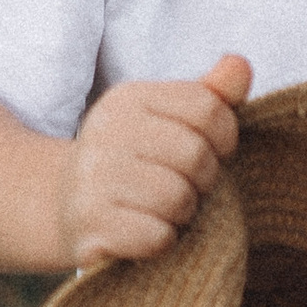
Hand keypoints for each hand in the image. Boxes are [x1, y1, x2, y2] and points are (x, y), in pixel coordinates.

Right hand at [58, 54, 251, 268]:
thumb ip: (210, 95)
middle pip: (196, 155)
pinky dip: (163, 240)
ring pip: (177, 198)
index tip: (208, 151)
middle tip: (184, 186)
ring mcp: (91, 180)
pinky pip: (156, 236)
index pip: (208, 108)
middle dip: (203, 180)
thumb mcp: (168, 120)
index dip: (224, 137)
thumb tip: (240, 65)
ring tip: (164, 210)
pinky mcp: (90, 226)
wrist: (66, 206)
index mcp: (128, 98)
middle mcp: (104, 132)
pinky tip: (145, 231)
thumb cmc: (135, 161)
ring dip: (183, 213)